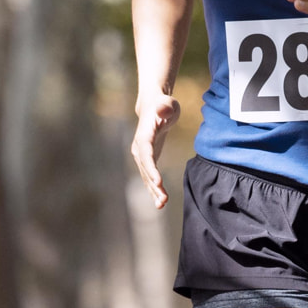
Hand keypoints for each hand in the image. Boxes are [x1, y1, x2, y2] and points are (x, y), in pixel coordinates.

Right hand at [131, 89, 181, 209]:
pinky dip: (154, 189)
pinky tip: (161, 201)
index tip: (159, 181)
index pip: (146, 153)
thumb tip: (162, 109)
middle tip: (163, 199)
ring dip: (153, 191)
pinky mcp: (147, 160)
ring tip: (162, 204)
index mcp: (144, 135)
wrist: (154, 107)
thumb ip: (165, 107)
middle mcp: (139, 147)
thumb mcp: (168, 103)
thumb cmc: (163, 105)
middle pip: (145, 169)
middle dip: (153, 185)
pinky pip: (149, 177)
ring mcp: (141, 155)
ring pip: (146, 176)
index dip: (151, 168)